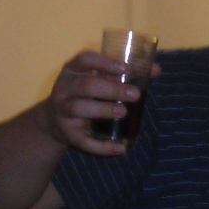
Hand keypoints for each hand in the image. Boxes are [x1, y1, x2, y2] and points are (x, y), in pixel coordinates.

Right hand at [39, 49, 163, 156]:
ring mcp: (63, 111)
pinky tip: (121, 148)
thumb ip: (121, 74)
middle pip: (86, 85)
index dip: (104, 62)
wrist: (52, 120)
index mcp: (73, 70)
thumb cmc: (82, 94)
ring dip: (102, 110)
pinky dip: (102, 147)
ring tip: (123, 112)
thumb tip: (156, 70)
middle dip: (111, 89)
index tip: (125, 69)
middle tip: (134, 94)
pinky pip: (83, 141)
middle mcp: (64, 88)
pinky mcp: (67, 133)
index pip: (85, 59)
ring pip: (79, 109)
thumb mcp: (95, 79)